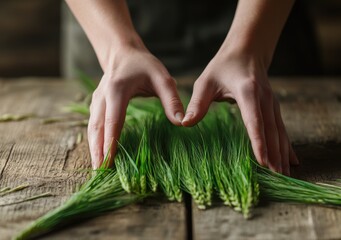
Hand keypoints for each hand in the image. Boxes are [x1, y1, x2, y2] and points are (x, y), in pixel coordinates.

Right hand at [88, 45, 183, 168]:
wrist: (122, 53)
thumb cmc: (144, 65)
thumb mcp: (162, 78)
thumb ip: (172, 100)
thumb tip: (181, 122)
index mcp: (117, 90)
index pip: (113, 120)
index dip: (111, 142)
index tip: (109, 161)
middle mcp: (102, 96)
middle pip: (98, 128)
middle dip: (97, 151)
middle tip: (99, 172)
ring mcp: (96, 101)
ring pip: (92, 128)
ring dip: (93, 148)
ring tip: (96, 168)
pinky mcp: (95, 105)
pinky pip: (93, 126)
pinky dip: (94, 141)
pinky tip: (98, 154)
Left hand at [182, 49, 298, 174]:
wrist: (247, 51)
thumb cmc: (223, 67)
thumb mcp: (206, 82)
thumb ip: (197, 103)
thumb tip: (184, 123)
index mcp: (247, 92)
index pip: (254, 121)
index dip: (259, 142)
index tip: (263, 161)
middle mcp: (264, 99)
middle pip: (271, 131)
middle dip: (275, 154)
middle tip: (277, 177)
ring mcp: (272, 103)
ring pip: (280, 132)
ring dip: (283, 153)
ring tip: (285, 174)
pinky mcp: (274, 107)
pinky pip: (282, 129)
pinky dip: (287, 145)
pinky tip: (293, 160)